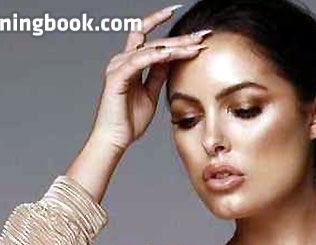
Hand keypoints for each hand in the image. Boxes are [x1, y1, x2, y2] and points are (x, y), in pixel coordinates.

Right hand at [89, 5, 212, 152]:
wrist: (114, 139)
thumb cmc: (129, 120)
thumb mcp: (151, 94)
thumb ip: (158, 76)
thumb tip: (170, 60)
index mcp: (131, 63)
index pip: (153, 40)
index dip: (174, 36)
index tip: (196, 34)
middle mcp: (123, 60)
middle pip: (154, 41)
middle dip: (179, 38)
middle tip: (201, 35)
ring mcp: (119, 66)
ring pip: (149, 48)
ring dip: (173, 46)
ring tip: (192, 46)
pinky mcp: (116, 76)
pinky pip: (138, 61)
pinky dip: (154, 56)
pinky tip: (170, 54)